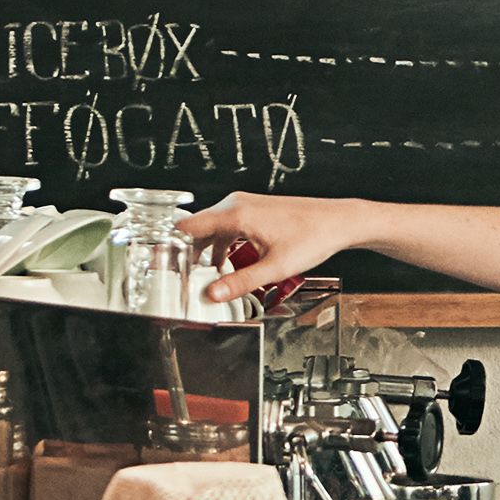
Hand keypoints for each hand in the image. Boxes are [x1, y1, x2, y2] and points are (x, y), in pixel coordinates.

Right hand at [179, 194, 367, 296]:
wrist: (338, 221)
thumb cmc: (312, 237)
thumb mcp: (274, 267)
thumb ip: (240, 282)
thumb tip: (212, 294)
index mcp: (235, 214)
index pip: (187, 226)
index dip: (170, 245)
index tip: (161, 263)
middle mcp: (236, 204)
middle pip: (197, 228)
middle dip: (187, 253)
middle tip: (180, 278)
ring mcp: (245, 205)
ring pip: (212, 229)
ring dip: (206, 252)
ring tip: (203, 277)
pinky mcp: (254, 210)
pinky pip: (227, 227)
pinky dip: (221, 245)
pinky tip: (226, 266)